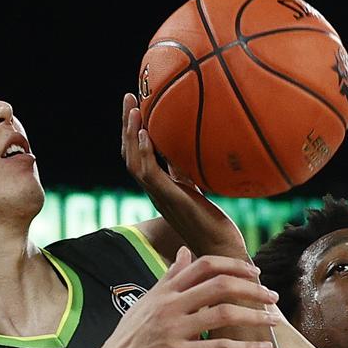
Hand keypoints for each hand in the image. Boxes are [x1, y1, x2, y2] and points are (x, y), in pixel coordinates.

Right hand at [86, 246, 280, 347]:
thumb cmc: (128, 342)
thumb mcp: (145, 303)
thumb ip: (169, 278)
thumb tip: (184, 251)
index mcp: (163, 291)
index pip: (204, 264)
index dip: (234, 265)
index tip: (255, 274)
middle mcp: (168, 305)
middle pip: (219, 284)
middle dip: (252, 288)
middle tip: (272, 295)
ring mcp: (172, 329)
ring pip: (223, 313)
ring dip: (255, 315)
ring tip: (274, 320)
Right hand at [121, 92, 247, 257]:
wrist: (220, 250)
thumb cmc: (213, 224)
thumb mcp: (197, 189)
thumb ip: (187, 171)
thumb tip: (185, 147)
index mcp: (159, 187)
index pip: (137, 156)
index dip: (131, 132)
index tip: (134, 106)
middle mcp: (155, 191)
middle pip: (129, 154)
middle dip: (126, 125)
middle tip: (128, 97)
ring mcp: (161, 196)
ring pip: (134, 162)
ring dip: (131, 134)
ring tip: (133, 109)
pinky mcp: (172, 200)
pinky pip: (150, 175)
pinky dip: (145, 153)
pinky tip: (145, 134)